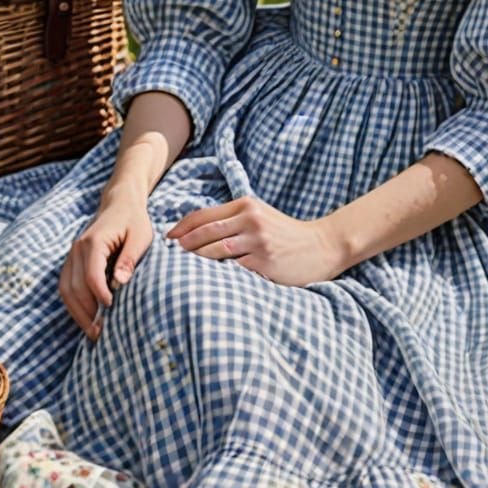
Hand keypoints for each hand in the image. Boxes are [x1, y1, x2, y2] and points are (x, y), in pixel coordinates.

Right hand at [59, 195, 153, 338]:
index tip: (112, 311)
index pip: (91, 274)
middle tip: (102, 333)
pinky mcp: (72, 262)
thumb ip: (130, 258)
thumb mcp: (140, 236)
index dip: (99, 295)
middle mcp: (77, 248)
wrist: (120, 205)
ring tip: (94, 332)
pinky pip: (66, 287)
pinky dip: (75, 305)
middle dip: (86, 312)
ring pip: (66, 290)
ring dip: (78, 313)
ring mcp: (72, 255)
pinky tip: (88, 318)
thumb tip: (119, 283)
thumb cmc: (134, 221)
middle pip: (74, 287)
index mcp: (94, 241)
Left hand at [167, 196, 344, 285]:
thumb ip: (233, 218)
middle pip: (205, 232)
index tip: (167, 239)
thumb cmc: (284, 233)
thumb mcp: (259, 215)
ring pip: (214, 251)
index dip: (181, 227)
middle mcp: (250, 219)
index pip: (203, 215)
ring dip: (194, 261)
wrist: (320, 246)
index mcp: (245, 205)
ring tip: (180, 271)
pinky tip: (206, 282)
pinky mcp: (264, 262)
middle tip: (166, 257)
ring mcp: (257, 241)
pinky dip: (217, 275)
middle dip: (182, 245)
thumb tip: (196, 231)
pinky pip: (233, 269)